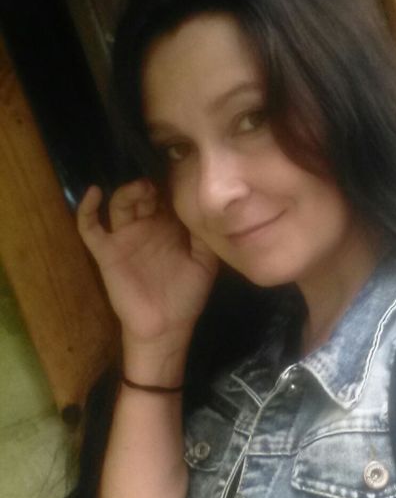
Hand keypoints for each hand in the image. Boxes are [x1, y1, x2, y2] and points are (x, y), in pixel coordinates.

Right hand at [77, 181, 217, 348]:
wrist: (166, 327)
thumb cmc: (187, 295)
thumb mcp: (205, 263)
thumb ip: (204, 237)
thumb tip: (206, 207)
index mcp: (170, 226)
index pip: (168, 195)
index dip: (172, 182)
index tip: (181, 169)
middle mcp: (147, 226)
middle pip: (144, 193)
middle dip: (151, 182)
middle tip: (161, 179)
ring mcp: (125, 237)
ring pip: (121, 203)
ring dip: (128, 191)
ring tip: (141, 187)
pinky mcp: (107, 251)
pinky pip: (90, 227)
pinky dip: (87, 208)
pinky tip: (94, 192)